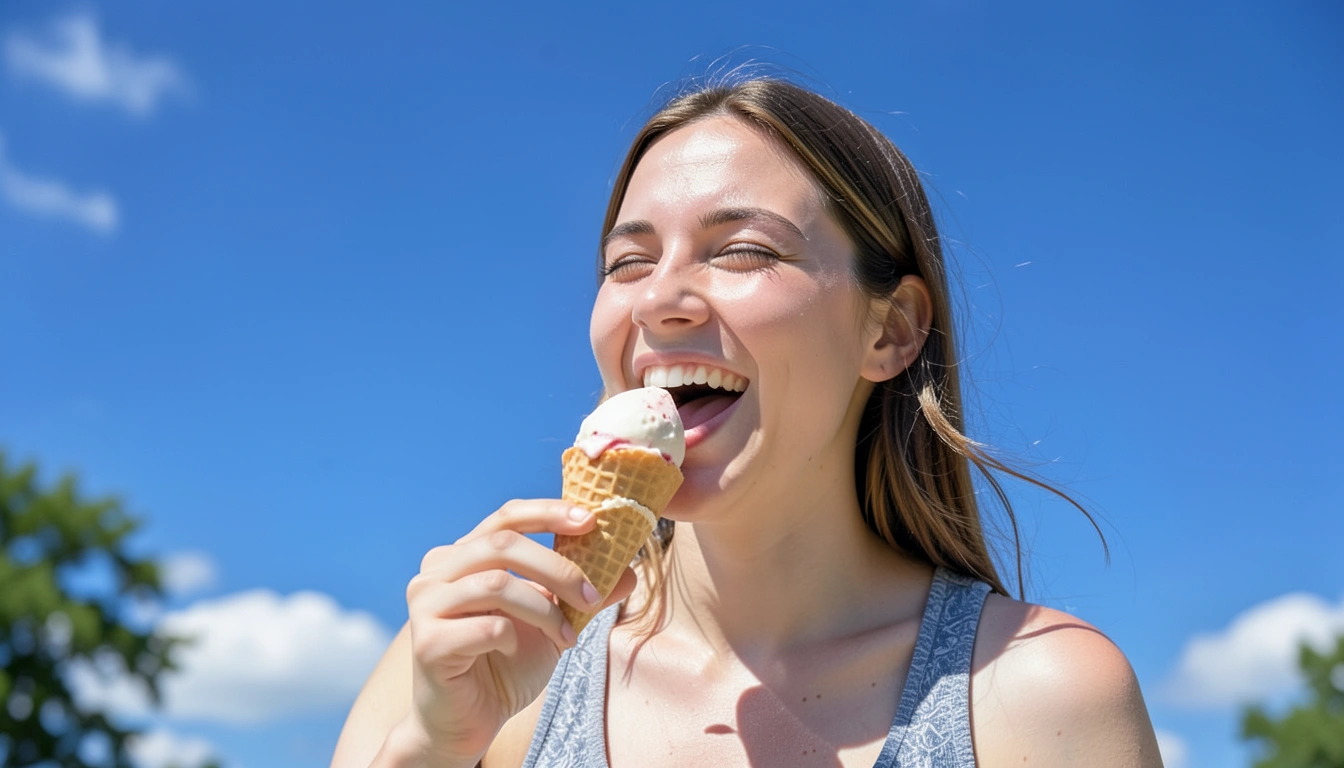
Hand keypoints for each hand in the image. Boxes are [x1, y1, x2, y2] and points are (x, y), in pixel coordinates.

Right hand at [401, 499, 636, 762]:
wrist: (468, 722)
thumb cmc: (505, 666)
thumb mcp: (552, 625)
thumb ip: (580, 596)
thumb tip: (629, 573)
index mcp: (462, 556)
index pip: (506, 518)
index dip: (548, 512)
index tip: (591, 520)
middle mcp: (436, 572)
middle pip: (503, 545)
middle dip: (558, 568)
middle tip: (592, 596)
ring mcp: (426, 604)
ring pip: (497, 584)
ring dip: (545, 611)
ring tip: (564, 638)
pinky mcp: (428, 641)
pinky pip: (488, 626)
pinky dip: (515, 638)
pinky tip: (513, 652)